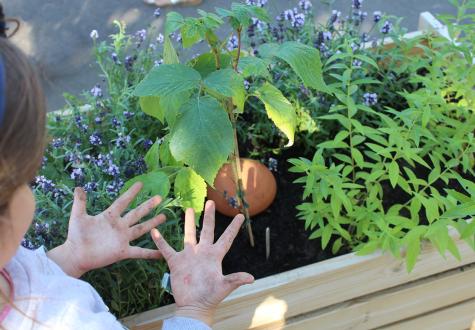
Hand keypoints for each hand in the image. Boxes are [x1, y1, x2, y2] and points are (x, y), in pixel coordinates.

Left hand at [47, 182, 164, 277]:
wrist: (75, 255)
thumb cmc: (76, 236)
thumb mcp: (78, 217)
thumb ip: (80, 203)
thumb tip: (78, 187)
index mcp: (109, 217)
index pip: (123, 202)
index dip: (131, 193)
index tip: (140, 184)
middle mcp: (119, 226)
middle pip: (137, 213)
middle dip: (148, 205)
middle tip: (159, 197)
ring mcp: (122, 238)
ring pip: (141, 229)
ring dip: (152, 223)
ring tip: (163, 217)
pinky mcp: (122, 251)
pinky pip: (139, 252)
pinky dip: (151, 254)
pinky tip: (161, 254)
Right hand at [151, 201, 253, 325]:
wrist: (193, 306)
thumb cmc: (210, 297)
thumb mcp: (223, 287)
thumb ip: (235, 280)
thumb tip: (251, 278)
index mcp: (215, 256)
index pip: (226, 238)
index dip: (233, 228)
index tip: (240, 216)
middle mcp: (202, 253)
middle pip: (207, 230)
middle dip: (209, 217)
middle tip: (210, 202)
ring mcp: (189, 256)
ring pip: (188, 235)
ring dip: (188, 222)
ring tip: (188, 209)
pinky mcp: (176, 262)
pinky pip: (167, 249)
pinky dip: (160, 241)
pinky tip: (155, 231)